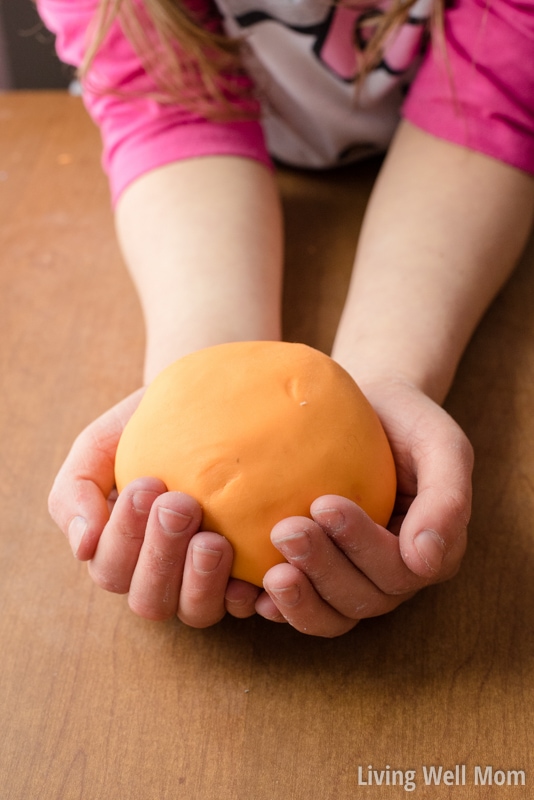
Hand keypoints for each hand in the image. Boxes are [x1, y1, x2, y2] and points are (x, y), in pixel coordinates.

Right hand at [48, 391, 260, 625]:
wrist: (214, 404)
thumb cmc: (148, 427)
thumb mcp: (102, 446)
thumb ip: (76, 490)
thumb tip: (82, 547)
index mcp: (121, 553)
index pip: (112, 568)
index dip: (125, 536)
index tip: (146, 484)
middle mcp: (161, 576)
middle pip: (150, 599)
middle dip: (162, 555)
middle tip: (182, 505)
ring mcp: (206, 583)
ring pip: (196, 612)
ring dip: (201, 581)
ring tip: (214, 540)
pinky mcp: (250, 580)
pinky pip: (250, 606)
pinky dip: (250, 596)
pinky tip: (256, 573)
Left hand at [255, 379, 473, 636]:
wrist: (365, 406)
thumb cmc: (404, 420)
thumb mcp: (439, 444)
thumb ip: (447, 498)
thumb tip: (426, 560)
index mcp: (428, 552)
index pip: (399, 568)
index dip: (361, 545)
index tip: (324, 503)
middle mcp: (391, 576)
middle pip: (362, 598)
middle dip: (323, 569)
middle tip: (286, 530)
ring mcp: (351, 580)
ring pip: (331, 615)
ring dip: (300, 601)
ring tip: (271, 574)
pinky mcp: (314, 577)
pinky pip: (296, 609)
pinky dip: (273, 608)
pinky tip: (248, 595)